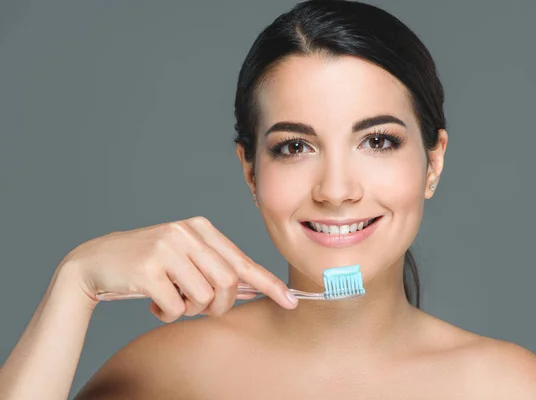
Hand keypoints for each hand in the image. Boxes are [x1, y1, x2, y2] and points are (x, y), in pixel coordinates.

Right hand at [59, 216, 297, 321]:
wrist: (95, 261)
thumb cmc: (147, 265)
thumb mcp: (184, 258)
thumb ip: (215, 269)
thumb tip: (252, 290)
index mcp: (200, 228)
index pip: (242, 261)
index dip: (268, 284)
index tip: (291, 301)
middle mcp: (186, 233)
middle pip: (228, 283)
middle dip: (219, 305)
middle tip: (198, 307)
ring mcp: (167, 248)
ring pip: (203, 297)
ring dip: (189, 309)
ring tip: (171, 299)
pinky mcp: (148, 268)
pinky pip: (175, 307)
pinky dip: (167, 314)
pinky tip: (153, 303)